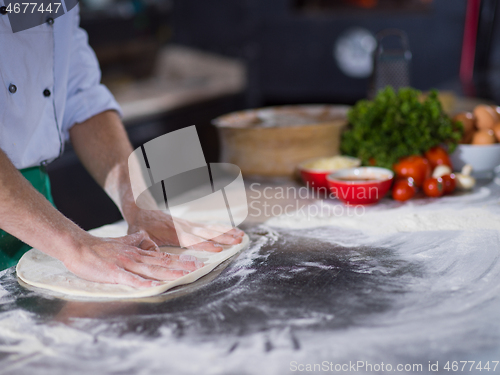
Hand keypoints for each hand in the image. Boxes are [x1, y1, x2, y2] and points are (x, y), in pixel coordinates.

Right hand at [63, 230, 203, 287]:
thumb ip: (135, 241)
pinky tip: (153, 285)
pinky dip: (142, 282)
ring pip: (151, 269)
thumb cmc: (99, 247)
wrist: (78, 246)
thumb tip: (145, 240)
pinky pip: (130, 279)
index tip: (195, 261)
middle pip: (162, 262)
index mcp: (137, 252)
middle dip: (181, 266)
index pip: (163, 256)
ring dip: (168, 273)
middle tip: (199, 267)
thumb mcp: (122, 241)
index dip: (180, 259)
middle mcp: (135, 257)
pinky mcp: (114, 272)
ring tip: (184, 275)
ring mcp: (125, 264)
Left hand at [126, 209, 244, 251]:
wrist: (141, 207)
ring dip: (227, 232)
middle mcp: (184, 228)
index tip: (219, 249)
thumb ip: (147, 244)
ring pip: (211, 229)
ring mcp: (188, 225)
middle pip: (208, 233)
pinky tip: (231, 231)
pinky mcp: (190, 224)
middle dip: (224, 237)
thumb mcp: (138, 235)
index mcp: (174, 233)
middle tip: (239, 241)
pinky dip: (221, 229)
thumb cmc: (140, 224)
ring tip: (241, 236)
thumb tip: (153, 253)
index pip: (193, 240)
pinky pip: (207, 227)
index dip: (206, 245)